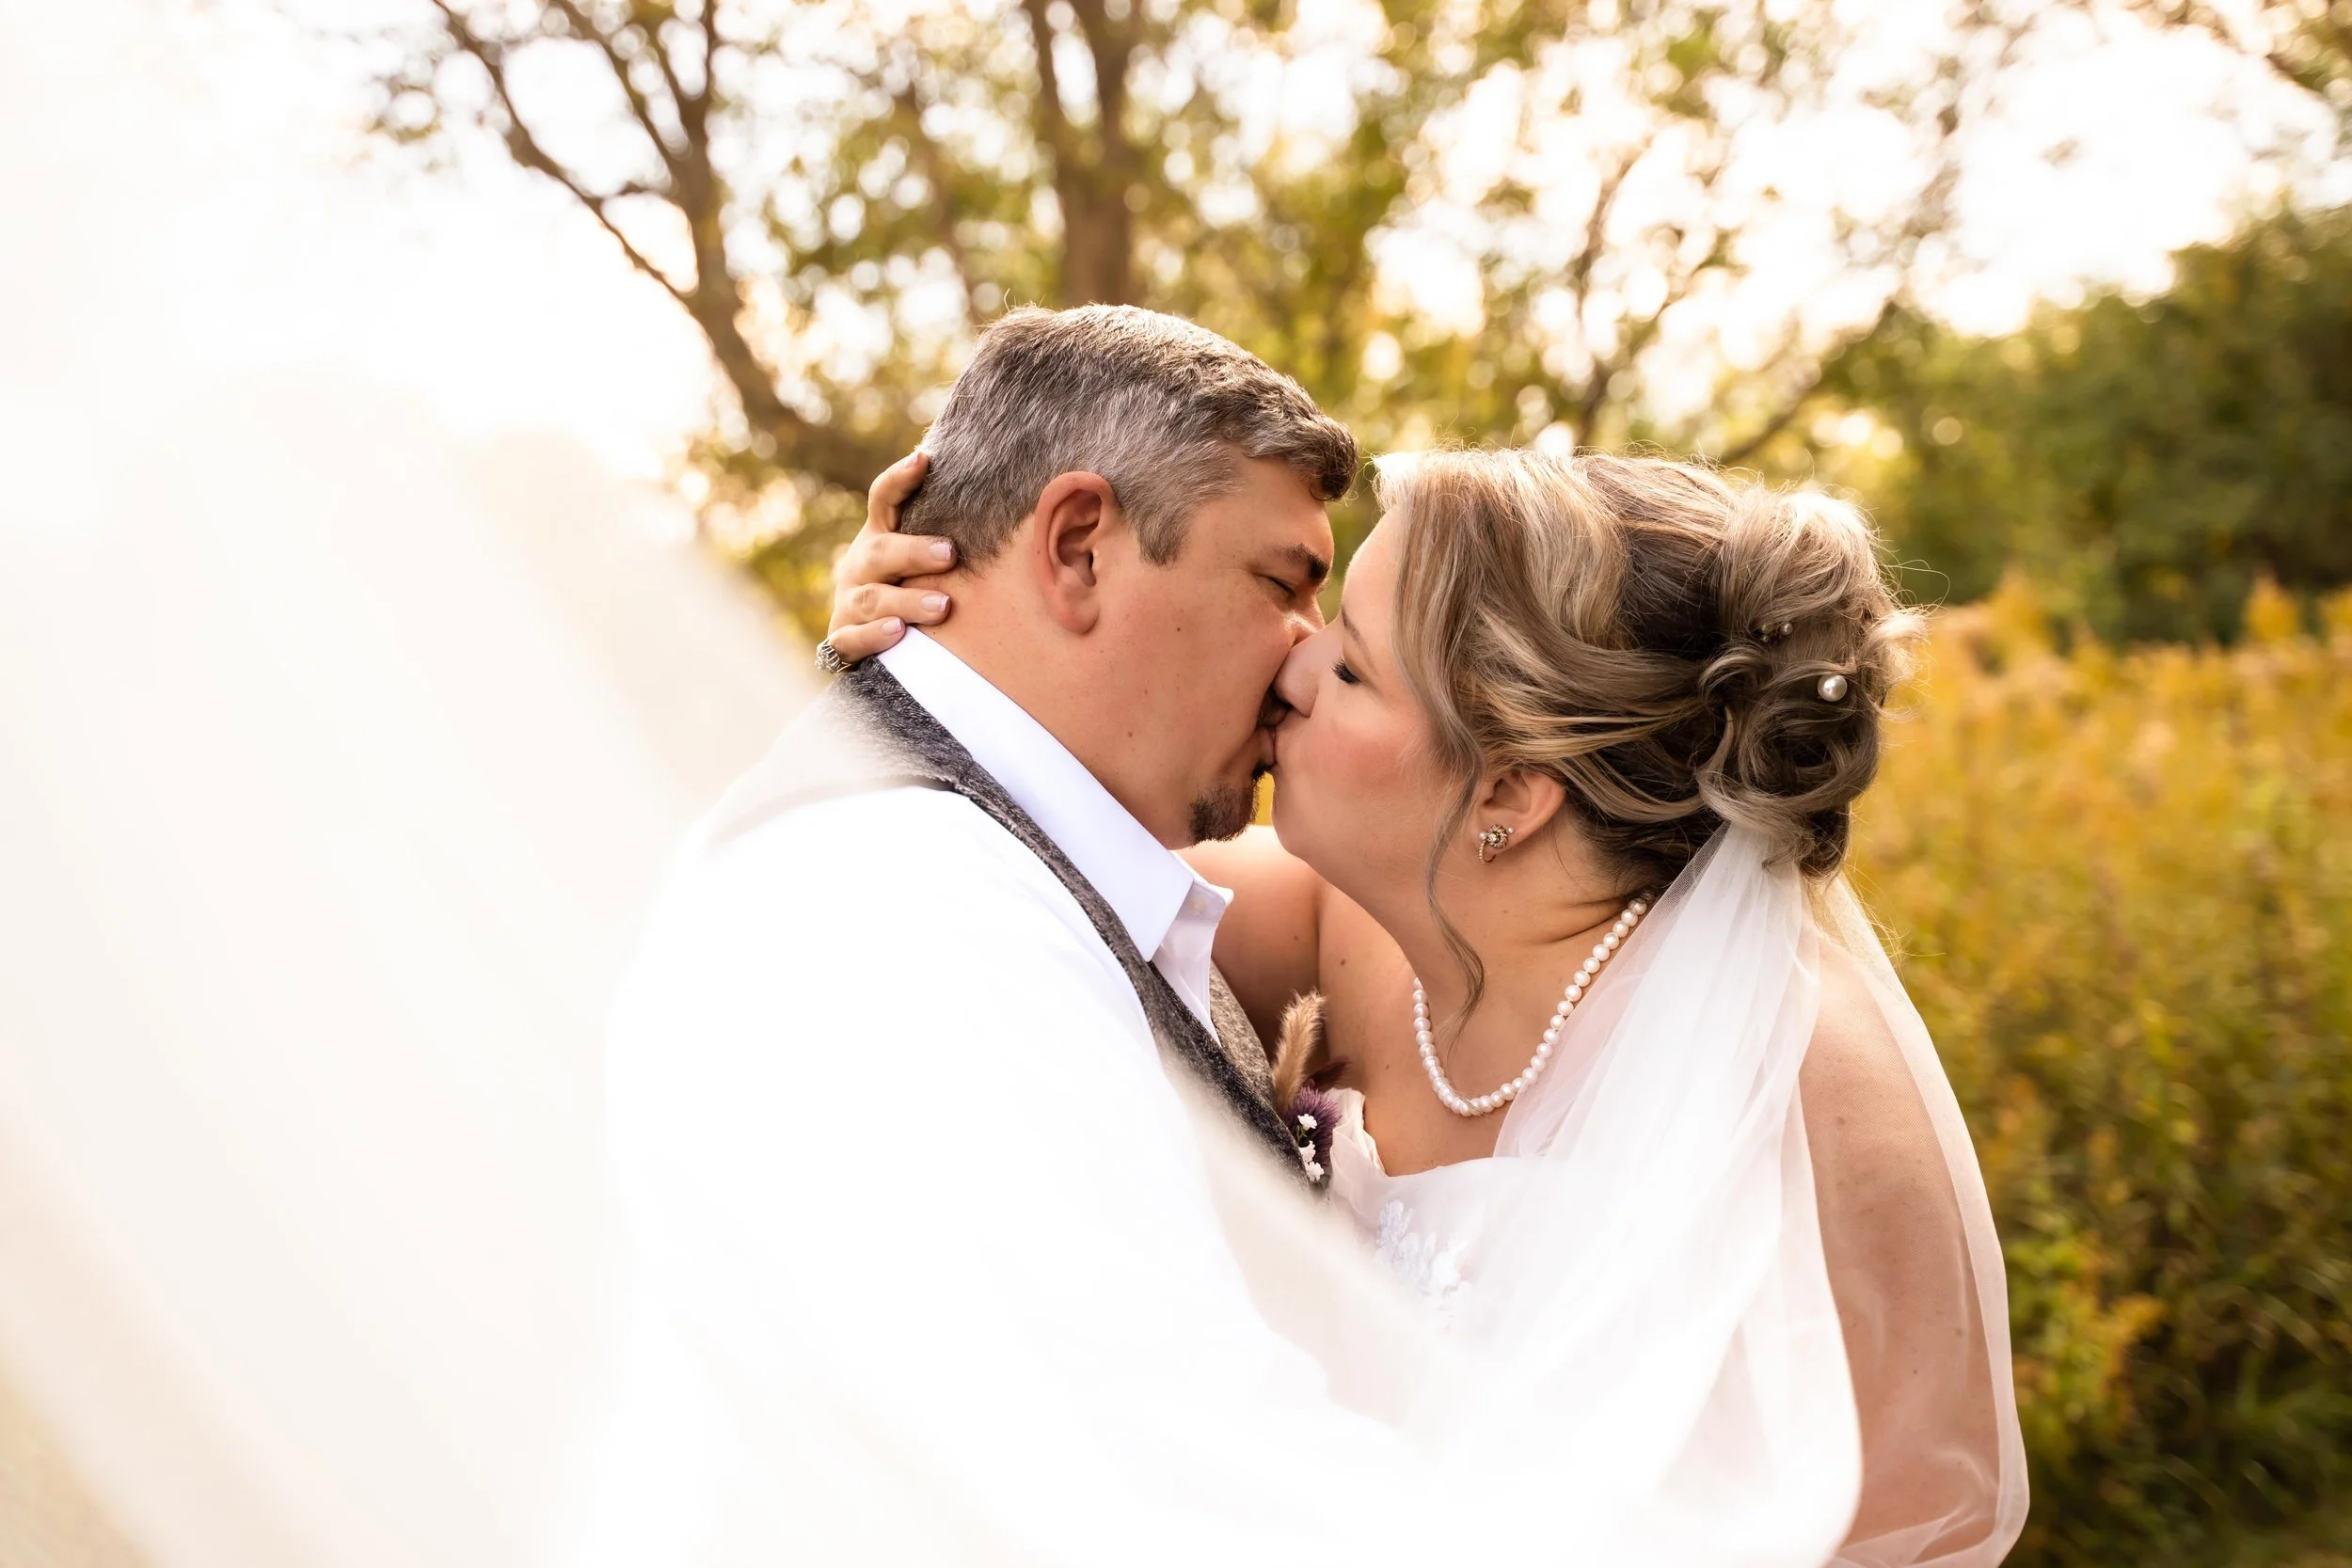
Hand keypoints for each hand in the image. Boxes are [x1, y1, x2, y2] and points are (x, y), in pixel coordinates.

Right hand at [824, 450, 956, 663]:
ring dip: (906, 601)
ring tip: (942, 606)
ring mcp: (847, 603)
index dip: (899, 479)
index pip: (882, 500)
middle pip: (879, 552)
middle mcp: (859, 566)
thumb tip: (1005, 501)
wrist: (861, 643)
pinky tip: (898, 633)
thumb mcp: (919, 562)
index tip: (924, 460)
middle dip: (914, 553)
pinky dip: (873, 636)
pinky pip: (850, 639)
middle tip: (950, 554)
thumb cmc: (907, 591)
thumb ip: (946, 539)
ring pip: (871, 599)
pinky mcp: (841, 640)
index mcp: (878, 538)